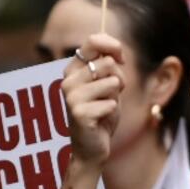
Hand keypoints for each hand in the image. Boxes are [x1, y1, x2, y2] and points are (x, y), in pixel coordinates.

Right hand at [62, 33, 125, 167]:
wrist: (91, 148)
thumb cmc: (101, 113)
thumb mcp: (106, 84)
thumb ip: (108, 65)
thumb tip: (117, 51)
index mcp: (72, 69)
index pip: (92, 41)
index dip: (113, 46)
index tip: (121, 58)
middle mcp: (68, 80)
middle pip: (107, 63)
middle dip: (119, 78)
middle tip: (112, 94)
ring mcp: (72, 97)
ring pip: (111, 82)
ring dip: (116, 96)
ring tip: (105, 107)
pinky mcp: (79, 113)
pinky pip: (111, 103)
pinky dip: (112, 111)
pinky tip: (100, 120)